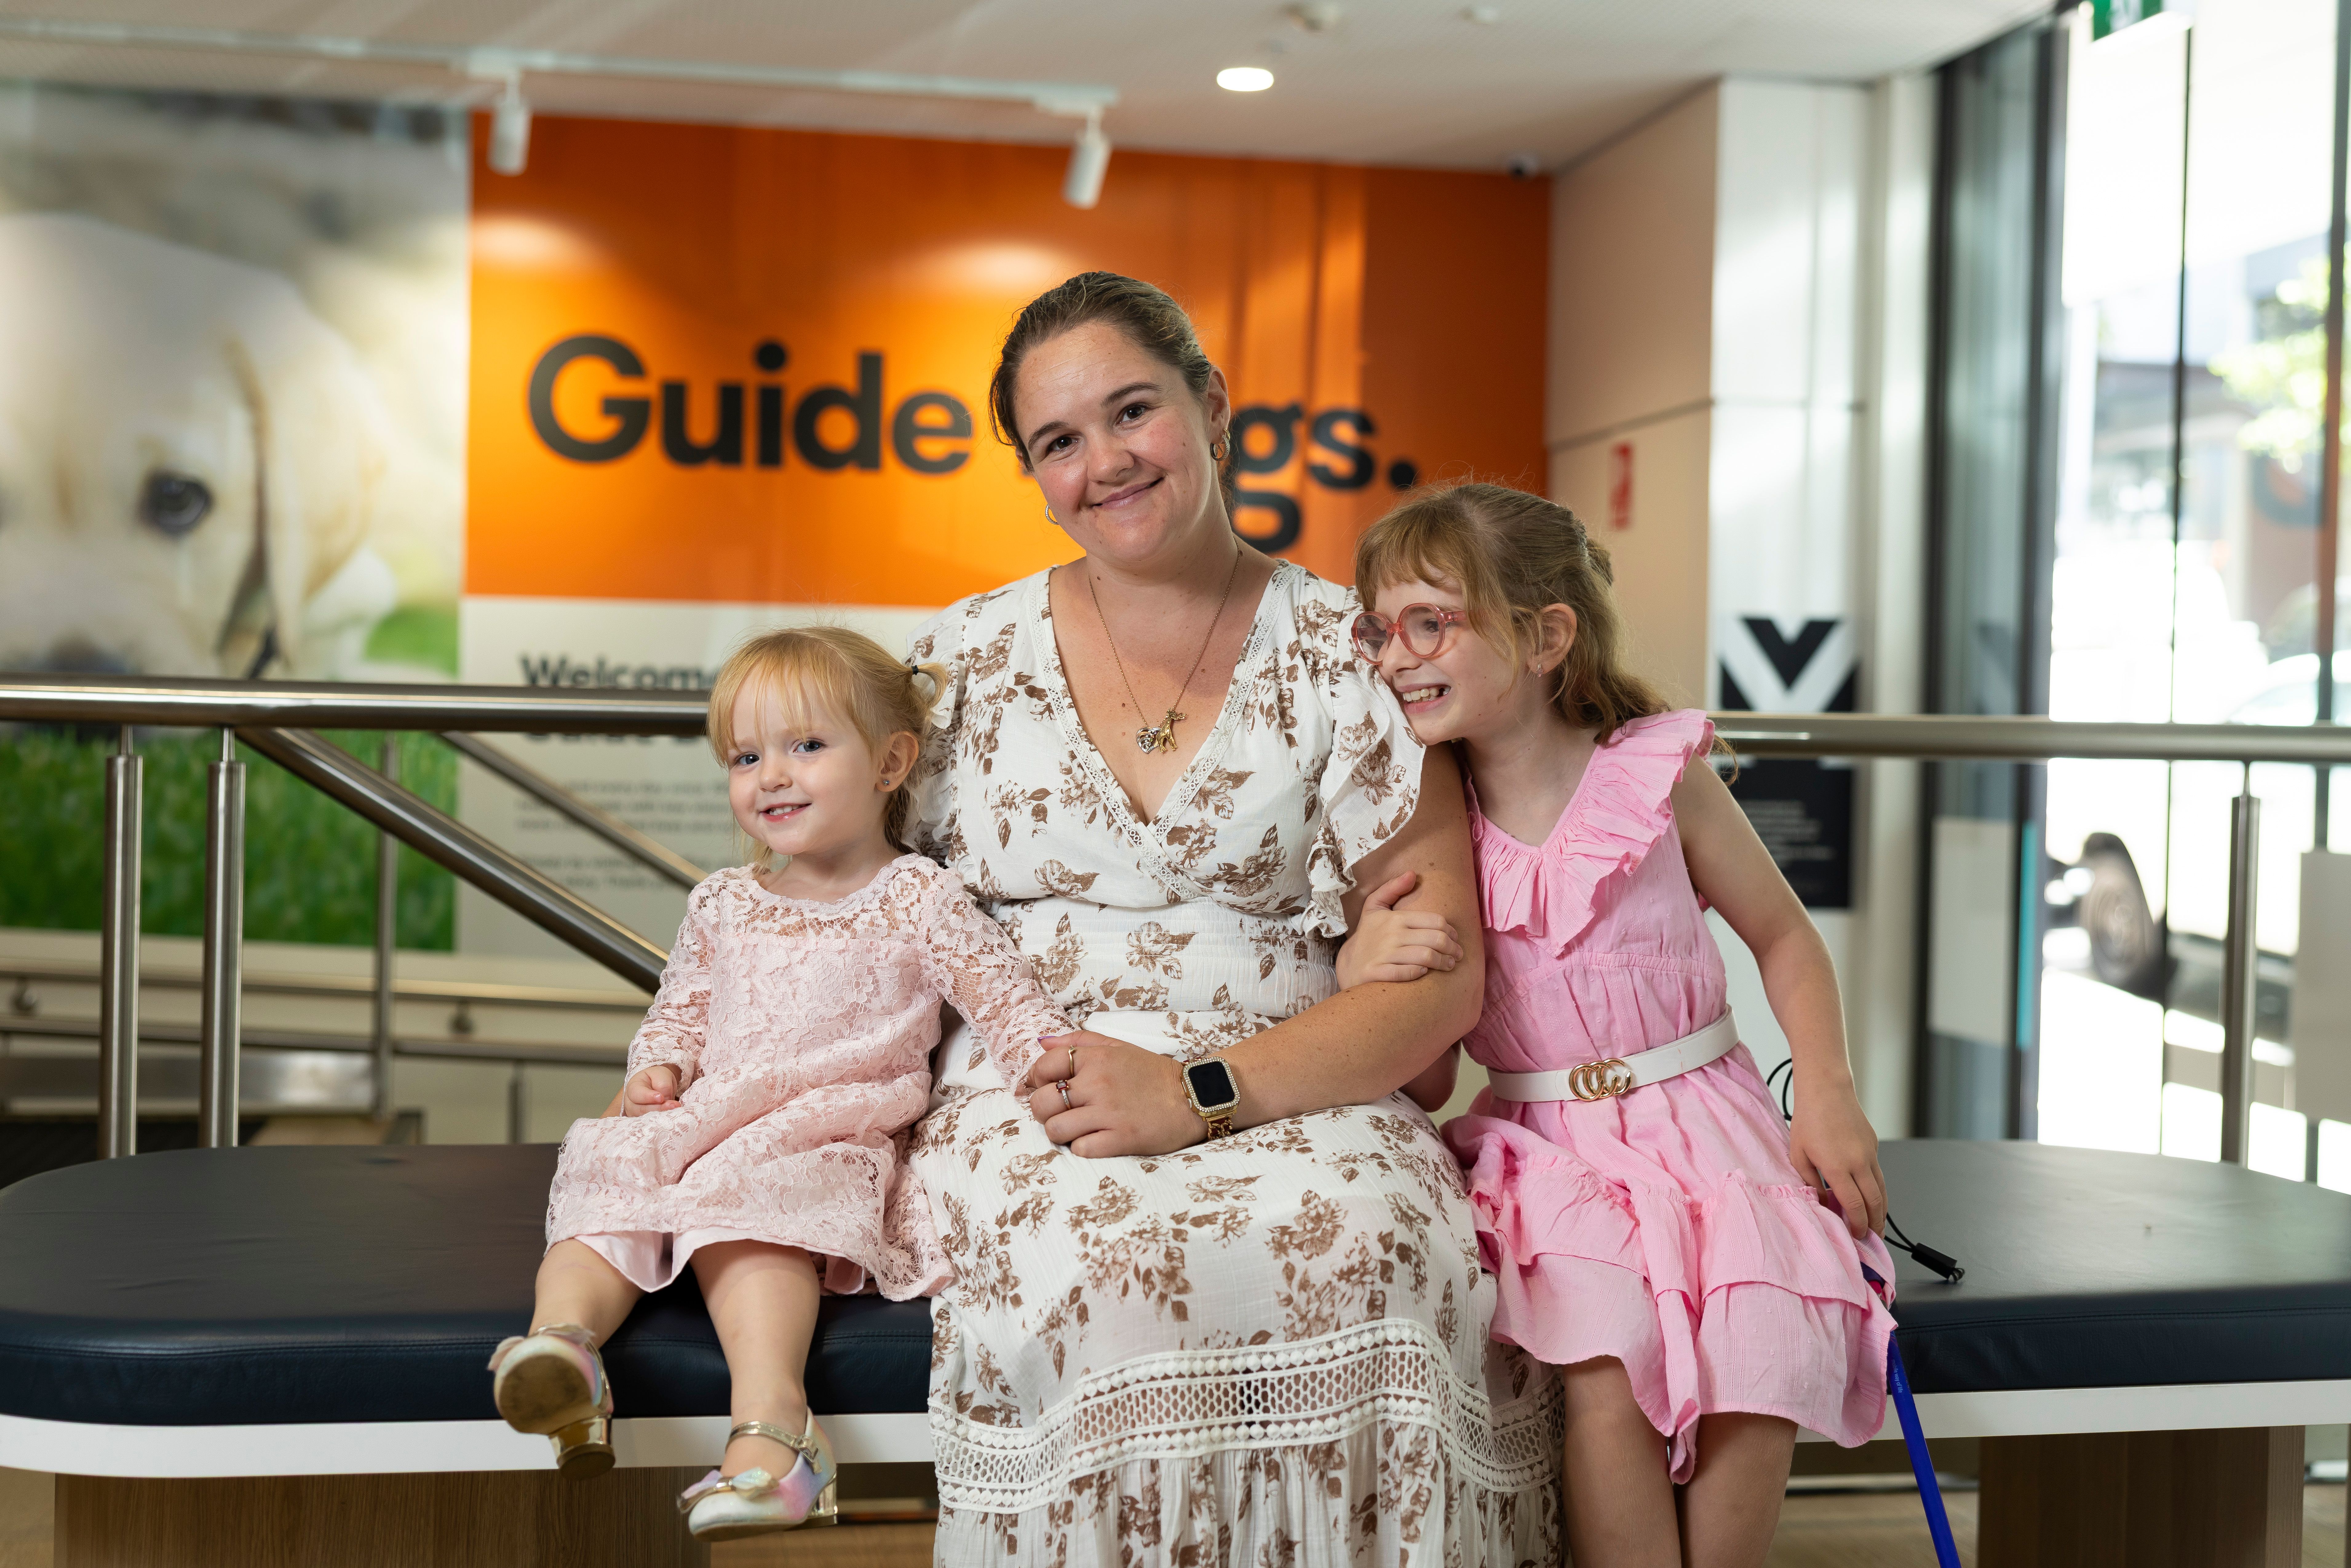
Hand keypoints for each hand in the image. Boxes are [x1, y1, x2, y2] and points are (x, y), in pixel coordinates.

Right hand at [622, 1064, 681, 1116]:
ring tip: (675, 1110)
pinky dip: (661, 1121)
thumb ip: (663, 1085)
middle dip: (659, 1108)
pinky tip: (670, 1117)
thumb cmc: (655, 1079)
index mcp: (633, 1088)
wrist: (656, 1084)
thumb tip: (665, 1099)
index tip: (660, 1097)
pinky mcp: (643, 1122)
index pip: (637, 1094)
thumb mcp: (660, 1074)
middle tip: (674, 1105)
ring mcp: (636, 1115)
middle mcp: (631, 1103)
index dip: (648, 1097)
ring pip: (647, 1119)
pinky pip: (651, 1124)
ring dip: (662, 1116)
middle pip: (642, 1109)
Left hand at [1024, 1031, 1205, 1157]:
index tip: (1042, 1086)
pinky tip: (1093, 1141)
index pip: (1044, 1065)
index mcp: (1096, 1058)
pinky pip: (1080, 1149)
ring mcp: (1109, 1113)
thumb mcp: (1117, 1047)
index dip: (1035, 1078)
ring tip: (1075, 1129)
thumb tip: (1041, 1042)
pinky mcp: (1121, 1139)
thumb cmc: (1151, 1074)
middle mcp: (1098, 1083)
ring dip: (1060, 1132)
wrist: (1193, 1097)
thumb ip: (1078, 1041)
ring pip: (1055, 1129)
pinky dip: (1081, 1148)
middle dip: (1043, 1110)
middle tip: (1058, 1112)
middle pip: (1042, 1101)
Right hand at [1335, 871, 1463, 988]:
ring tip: (1449, 965)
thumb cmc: (1368, 935)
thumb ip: (1393, 888)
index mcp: (1395, 918)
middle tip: (1457, 955)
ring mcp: (1384, 954)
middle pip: (1435, 939)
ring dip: (1443, 962)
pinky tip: (1425, 972)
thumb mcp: (1374, 907)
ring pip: (1426, 957)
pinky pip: (1407, 973)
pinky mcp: (1377, 973)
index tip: (1455, 938)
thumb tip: (1412, 873)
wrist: (1348, 964)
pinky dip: (1420, 972)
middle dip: (1452, 948)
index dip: (1451, 930)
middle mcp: (1391, 935)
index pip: (1435, 921)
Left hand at [1787, 1078, 1884, 1237]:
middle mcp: (1859, 1162)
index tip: (1856, 1236)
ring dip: (1881, 1210)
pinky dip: (1878, 1190)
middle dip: (1875, 1224)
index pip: (1854, 1205)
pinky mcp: (1874, 1145)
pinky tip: (1870, 1197)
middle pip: (1875, 1202)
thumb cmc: (1808, 1120)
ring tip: (1876, 1225)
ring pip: (1882, 1189)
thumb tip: (1822, 1203)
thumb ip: (1810, 1182)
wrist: (1827, 1089)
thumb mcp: (1798, 1154)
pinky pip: (1878, 1174)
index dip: (1857, 1224)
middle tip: (1871, 1238)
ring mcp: (1869, 1153)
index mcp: (1837, 1166)